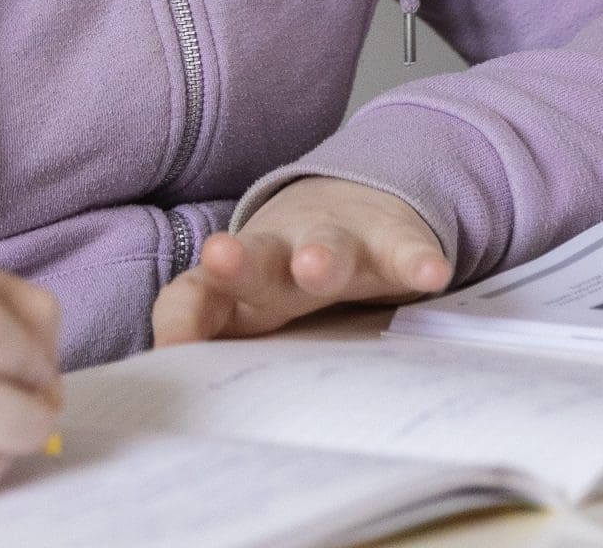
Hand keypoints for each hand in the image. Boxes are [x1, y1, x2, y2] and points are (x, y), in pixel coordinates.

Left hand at [151, 179, 449, 344]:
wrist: (356, 202)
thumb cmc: (288, 277)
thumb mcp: (249, 311)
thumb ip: (213, 345)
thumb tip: (174, 401)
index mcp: (240, 288)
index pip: (196, 294)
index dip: (182, 318)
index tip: (172, 349)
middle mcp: (283, 257)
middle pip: (256, 257)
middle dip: (238, 260)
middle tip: (221, 257)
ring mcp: (340, 243)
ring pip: (328, 248)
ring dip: (319, 255)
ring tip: (315, 266)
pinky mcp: (392, 240)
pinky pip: (406, 250)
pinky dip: (416, 259)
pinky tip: (431, 273)